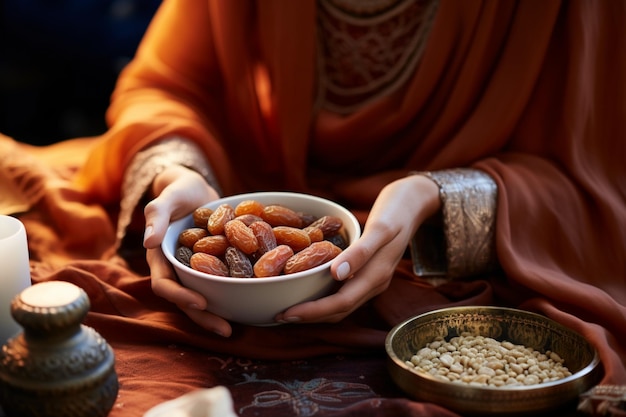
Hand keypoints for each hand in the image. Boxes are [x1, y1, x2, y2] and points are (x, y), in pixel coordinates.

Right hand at [142, 165, 232, 336]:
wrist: (196, 188)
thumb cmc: (178, 190)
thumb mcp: (167, 198)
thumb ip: (157, 216)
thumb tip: (148, 242)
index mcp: (161, 257)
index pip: (164, 284)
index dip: (180, 296)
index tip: (200, 303)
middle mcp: (178, 269)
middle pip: (186, 299)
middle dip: (204, 317)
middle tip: (226, 330)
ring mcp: (197, 269)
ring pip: (205, 296)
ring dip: (219, 313)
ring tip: (236, 328)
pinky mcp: (215, 265)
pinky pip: (221, 282)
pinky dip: (233, 293)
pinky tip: (251, 301)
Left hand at [275, 174, 439, 322]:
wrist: (415, 201)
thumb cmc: (396, 211)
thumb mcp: (381, 228)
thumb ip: (361, 252)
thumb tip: (336, 275)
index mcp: (377, 276)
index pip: (340, 304)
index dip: (312, 312)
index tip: (286, 313)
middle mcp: (375, 283)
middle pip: (339, 310)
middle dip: (309, 316)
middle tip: (278, 314)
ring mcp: (373, 280)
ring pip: (342, 304)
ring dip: (316, 310)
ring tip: (289, 307)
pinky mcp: (369, 273)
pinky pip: (345, 292)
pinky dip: (325, 296)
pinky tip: (310, 288)